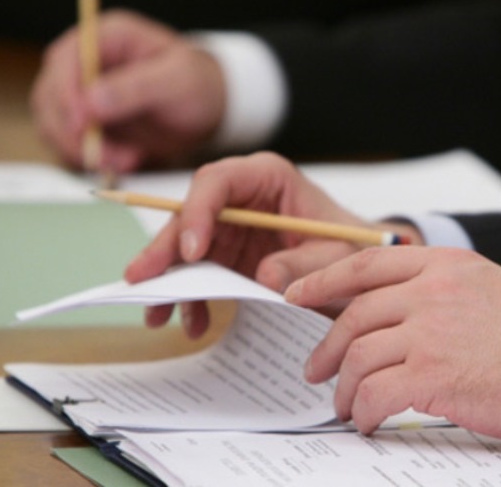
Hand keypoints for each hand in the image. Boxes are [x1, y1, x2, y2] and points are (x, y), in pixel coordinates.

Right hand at [31, 10, 225, 172]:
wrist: (205, 111)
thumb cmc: (196, 84)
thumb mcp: (176, 80)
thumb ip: (135, 88)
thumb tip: (90, 103)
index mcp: (105, 38)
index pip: (65, 59)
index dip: (66, 93)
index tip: (82, 124)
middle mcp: (84, 63)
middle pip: (50, 96)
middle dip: (72, 132)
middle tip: (107, 157)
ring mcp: (81, 95)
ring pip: (55, 126)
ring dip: (83, 151)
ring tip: (129, 161)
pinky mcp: (86, 125)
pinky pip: (72, 146)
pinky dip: (93, 160)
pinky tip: (127, 161)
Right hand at [125, 152, 421, 337]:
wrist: (360, 269)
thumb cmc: (354, 248)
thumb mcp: (340, 255)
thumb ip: (306, 262)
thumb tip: (265, 279)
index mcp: (268, 178)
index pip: (217, 182)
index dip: (196, 212)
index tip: (191, 251)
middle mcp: (242, 198)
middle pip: (190, 215)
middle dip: (164, 249)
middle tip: (140, 280)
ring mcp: (231, 228)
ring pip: (186, 247)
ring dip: (170, 282)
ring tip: (157, 314)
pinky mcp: (229, 256)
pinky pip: (201, 274)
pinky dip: (193, 299)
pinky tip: (193, 323)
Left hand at [285, 246, 500, 443]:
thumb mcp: (486, 288)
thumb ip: (437, 291)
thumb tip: (391, 316)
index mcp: (444, 265)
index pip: (366, 263)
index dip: (322, 279)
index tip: (297, 295)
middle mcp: (433, 291)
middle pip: (354, 314)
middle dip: (326, 347)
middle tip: (315, 369)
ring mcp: (431, 331)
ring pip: (358, 356)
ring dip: (344, 386)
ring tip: (345, 405)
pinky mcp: (435, 374)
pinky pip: (376, 392)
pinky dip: (362, 410)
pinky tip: (367, 421)